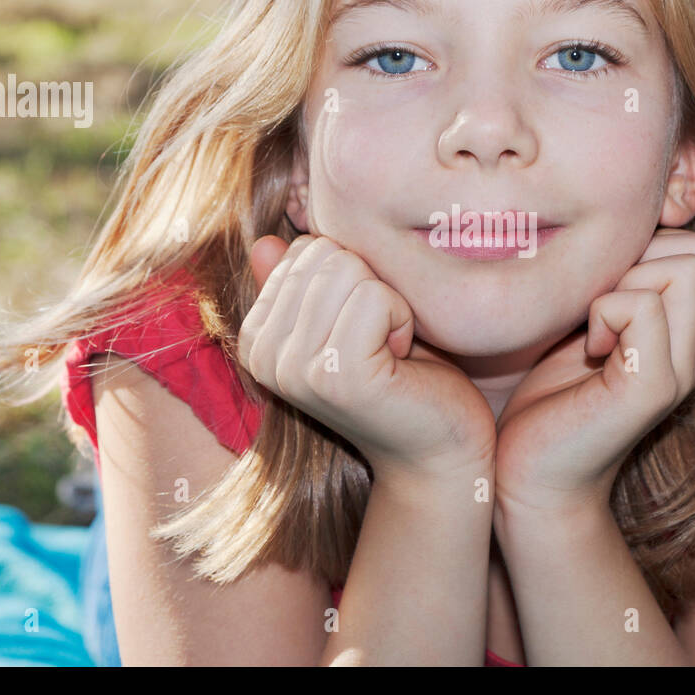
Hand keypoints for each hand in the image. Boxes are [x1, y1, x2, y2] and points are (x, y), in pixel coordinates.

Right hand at [239, 235, 495, 483]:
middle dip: (371, 286)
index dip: (352, 278)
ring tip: (390, 351)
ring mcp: (295, 368)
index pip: (303, 249)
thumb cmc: (403, 378)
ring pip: (349, 269)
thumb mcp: (348, 319)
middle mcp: (264, 355)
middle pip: (325, 254)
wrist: (437, 452)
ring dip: (389, 303)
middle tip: (381, 342)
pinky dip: (402, 318)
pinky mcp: (337, 376)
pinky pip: (375, 296)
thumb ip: (306, 283)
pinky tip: (401, 360)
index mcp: (257, 338)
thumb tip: (267, 242)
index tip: (363, 330)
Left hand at [494, 228, 694, 515]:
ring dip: (624, 284)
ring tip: (596, 331)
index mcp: (688, 333)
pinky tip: (589, 352)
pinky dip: (604, 314)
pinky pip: (641, 306)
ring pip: (686, 268)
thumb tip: (626, 226)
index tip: (608, 291)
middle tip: (602, 307)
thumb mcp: (591, 321)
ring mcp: (682, 371)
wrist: (532, 474)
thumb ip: (621, 281)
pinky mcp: (653, 387)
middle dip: (644, 258)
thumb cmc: (549, 396)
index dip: (653, 247)